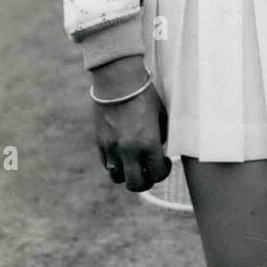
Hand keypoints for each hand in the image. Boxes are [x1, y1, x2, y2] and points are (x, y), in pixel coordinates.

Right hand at [91, 58, 170, 192]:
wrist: (119, 81)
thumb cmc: (145, 95)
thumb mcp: (161, 115)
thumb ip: (162, 136)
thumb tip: (159, 150)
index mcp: (148, 144)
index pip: (158, 173)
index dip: (164, 171)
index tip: (166, 161)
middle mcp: (129, 151)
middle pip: (136, 185)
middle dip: (146, 182)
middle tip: (151, 171)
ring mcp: (112, 149)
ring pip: (118, 178)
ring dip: (128, 175)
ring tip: (135, 163)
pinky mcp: (100, 143)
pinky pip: (107, 164)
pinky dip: (116, 164)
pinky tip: (124, 152)